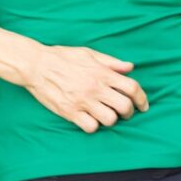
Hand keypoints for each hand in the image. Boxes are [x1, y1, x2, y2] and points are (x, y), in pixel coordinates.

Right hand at [23, 45, 147, 132]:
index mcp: (101, 72)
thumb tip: (130, 67)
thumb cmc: (62, 56)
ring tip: (106, 114)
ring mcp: (83, 101)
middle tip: (125, 112)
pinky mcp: (70, 112)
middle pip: (124, 106)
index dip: (142, 98)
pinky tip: (90, 118)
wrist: (37, 65)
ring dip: (111, 119)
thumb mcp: (88, 53)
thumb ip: (110, 62)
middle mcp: (95, 87)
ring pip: (110, 119)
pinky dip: (94, 125)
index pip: (131, 87)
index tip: (143, 105)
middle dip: (129, 112)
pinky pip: (91, 127)